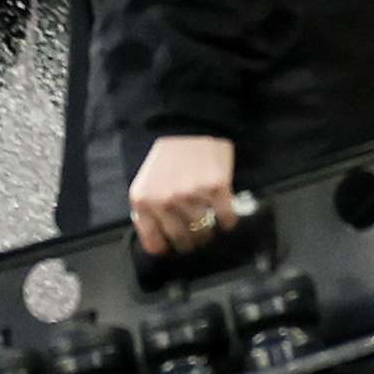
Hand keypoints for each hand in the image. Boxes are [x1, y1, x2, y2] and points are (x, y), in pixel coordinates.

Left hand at [130, 133, 238, 256]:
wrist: (189, 125)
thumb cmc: (167, 156)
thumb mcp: (145, 183)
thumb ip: (149, 211)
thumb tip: (160, 241)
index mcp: (144, 201)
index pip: (155, 243)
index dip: (167, 248)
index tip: (175, 247)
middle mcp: (166, 201)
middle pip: (182, 240)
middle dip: (191, 242)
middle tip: (196, 237)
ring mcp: (192, 195)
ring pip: (204, 232)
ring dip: (210, 233)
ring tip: (211, 224)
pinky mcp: (217, 188)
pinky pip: (226, 219)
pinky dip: (228, 222)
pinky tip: (226, 217)